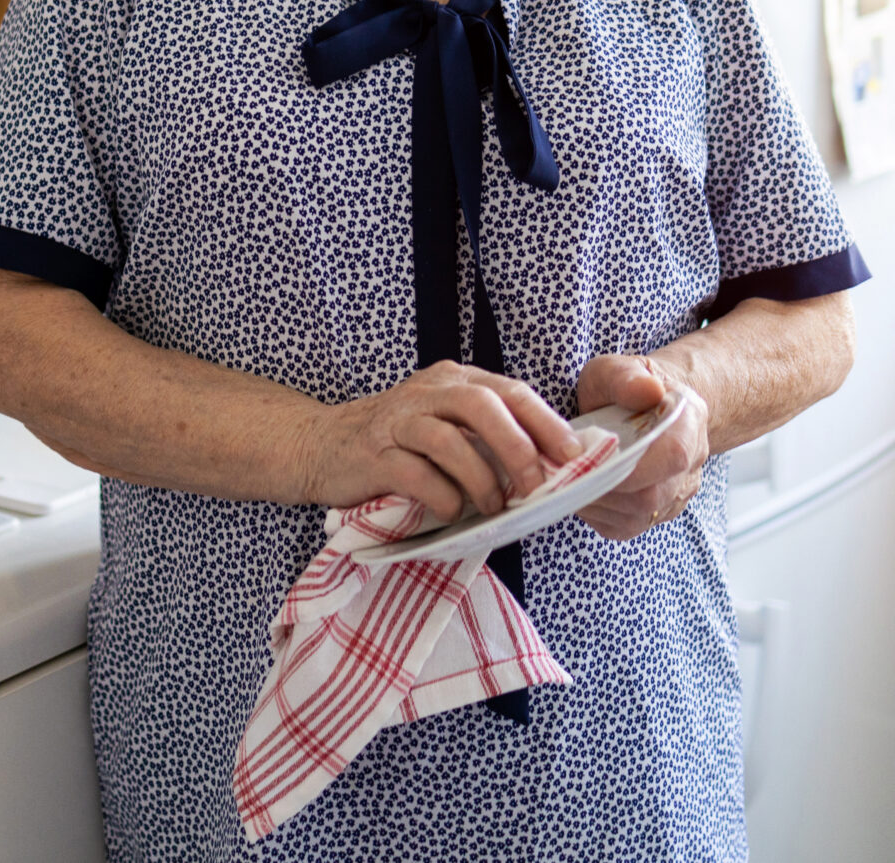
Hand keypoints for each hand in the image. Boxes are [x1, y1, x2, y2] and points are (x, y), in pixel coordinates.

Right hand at [295, 362, 581, 522]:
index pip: (510, 392)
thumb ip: (486, 438)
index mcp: (454, 381)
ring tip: (492, 508)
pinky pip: (414, 474)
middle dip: (517, 447)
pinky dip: (441, 497)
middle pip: (482, 406)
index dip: (546, 423)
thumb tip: (547, 471)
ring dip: (480, 479)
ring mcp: (398, 421)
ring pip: (448, 439)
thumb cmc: (397, 444)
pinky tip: (451, 513)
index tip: (574, 455)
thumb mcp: (445, 426)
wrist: (321, 446)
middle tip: (535, 486)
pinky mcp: (373, 454)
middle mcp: (427, 393)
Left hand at [573, 353, 711, 540]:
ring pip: (636, 516)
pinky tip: (581, 490)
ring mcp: (677, 493)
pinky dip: (596, 513)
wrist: (643, 405)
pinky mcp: (656, 514)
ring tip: (568, 479)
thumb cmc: (625, 386)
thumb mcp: (616, 368)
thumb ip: (627, 377)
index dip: (630, 468)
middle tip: (565, 473)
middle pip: (651, 495)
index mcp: (689, 421)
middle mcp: (690, 463)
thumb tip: (646, 390)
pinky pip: (625, 526)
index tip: (588, 462)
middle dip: (601, 488)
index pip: (672, 455)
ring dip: (595, 502)